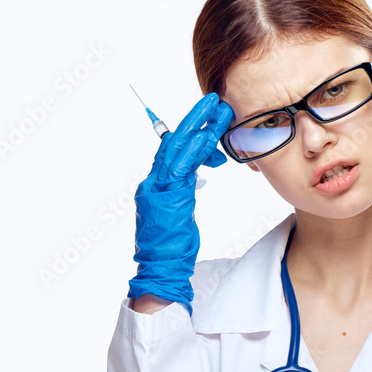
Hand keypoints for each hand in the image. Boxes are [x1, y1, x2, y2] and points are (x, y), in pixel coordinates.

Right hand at [128, 93, 232, 313]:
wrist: (159, 270)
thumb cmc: (172, 247)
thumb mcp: (180, 212)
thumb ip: (183, 190)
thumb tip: (195, 175)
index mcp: (157, 185)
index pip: (174, 149)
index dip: (192, 131)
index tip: (211, 118)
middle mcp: (154, 183)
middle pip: (174, 141)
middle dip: (195, 119)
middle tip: (215, 101)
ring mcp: (158, 190)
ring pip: (177, 150)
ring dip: (199, 128)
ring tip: (218, 112)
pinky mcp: (166, 199)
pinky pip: (181, 169)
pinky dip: (193, 151)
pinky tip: (207, 138)